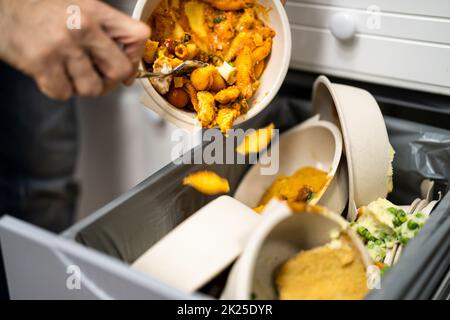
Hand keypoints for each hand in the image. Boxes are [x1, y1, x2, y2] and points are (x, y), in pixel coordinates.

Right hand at [0, 0, 148, 99]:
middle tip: (98, 76)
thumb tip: (128, 74)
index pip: (138, 36)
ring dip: (82, 86)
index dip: (134, 57)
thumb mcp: (80, 8)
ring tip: (69, 71)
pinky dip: (59, 89)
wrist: (2, 9)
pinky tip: (51, 73)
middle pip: (120, 70)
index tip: (126, 65)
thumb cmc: (41, 9)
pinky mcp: (42, 63)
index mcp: (95, 11)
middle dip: (110, 80)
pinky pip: (64, 93)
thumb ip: (108, 33)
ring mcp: (62, 46)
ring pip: (92, 88)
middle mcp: (82, 27)